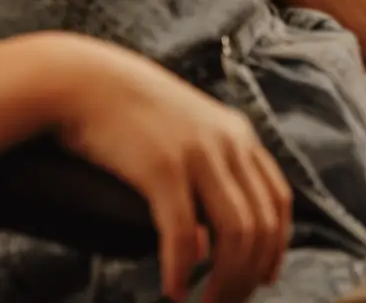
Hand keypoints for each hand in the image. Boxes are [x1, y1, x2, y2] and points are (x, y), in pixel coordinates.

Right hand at [43, 34, 290, 302]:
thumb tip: (205, 247)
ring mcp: (198, 154)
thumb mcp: (186, 136)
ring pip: (234, 234)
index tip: (261, 281)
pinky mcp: (163, 168)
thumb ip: (207, 178)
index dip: (276, 247)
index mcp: (239, 134)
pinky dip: (181, 270)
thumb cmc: (130, 116)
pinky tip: (172, 291)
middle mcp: (228, 143)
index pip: (279, 200)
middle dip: (248, 276)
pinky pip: (184, 233)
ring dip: (223, 281)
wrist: (86, 83)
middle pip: (261, 225)